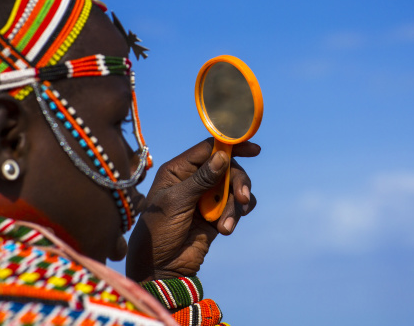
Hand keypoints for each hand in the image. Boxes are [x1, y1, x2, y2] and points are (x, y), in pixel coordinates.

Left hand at [126, 138, 259, 281]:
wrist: (160, 267)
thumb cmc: (159, 230)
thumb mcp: (177, 201)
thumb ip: (201, 179)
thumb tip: (223, 155)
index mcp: (178, 170)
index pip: (208, 149)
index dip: (230, 146)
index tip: (254, 150)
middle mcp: (193, 180)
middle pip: (227, 167)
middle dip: (237, 181)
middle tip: (243, 197)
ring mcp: (206, 197)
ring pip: (235, 187)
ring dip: (235, 205)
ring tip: (226, 224)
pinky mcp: (217, 215)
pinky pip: (236, 206)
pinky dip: (236, 215)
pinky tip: (225, 229)